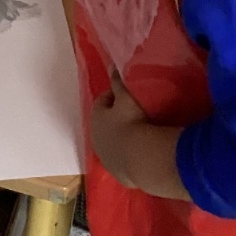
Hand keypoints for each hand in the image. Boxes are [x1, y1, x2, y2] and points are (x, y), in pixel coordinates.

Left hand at [89, 74, 189, 199]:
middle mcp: (95, 136)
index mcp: (96, 117)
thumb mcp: (126, 99)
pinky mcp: (115, 171)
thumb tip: (112, 65)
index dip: (114, 97)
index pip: (102, 101)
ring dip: (120, 138)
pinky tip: (138, 152)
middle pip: (104, 123)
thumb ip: (118, 81)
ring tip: (138, 134)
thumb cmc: (132, 122)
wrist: (140, 158)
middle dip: (115, 118)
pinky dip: (126, 154)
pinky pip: (120, 158)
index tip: (127, 95)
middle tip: (133, 114)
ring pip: (111, 142)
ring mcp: (104, 156)